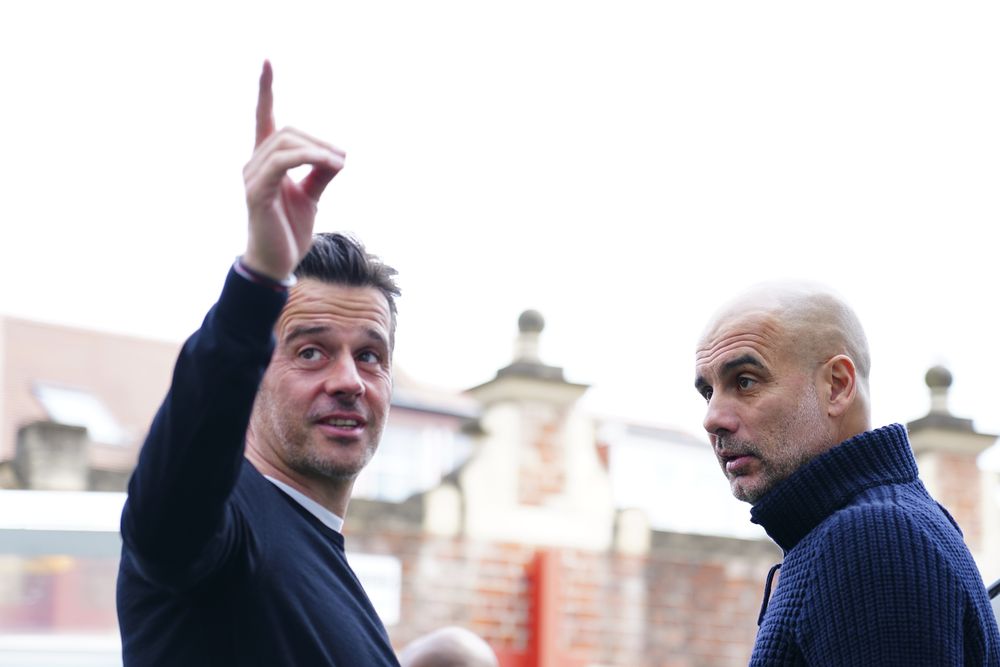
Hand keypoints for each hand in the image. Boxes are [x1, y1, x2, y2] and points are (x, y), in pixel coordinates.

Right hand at [242, 61, 345, 280]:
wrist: (277, 263)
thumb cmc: (290, 229)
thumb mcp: (312, 196)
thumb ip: (321, 172)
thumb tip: (338, 155)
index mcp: (266, 161)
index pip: (263, 118)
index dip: (265, 90)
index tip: (267, 61)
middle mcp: (254, 163)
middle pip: (288, 131)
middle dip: (319, 141)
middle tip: (342, 159)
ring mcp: (252, 176)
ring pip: (287, 144)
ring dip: (318, 150)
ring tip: (339, 163)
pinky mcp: (257, 191)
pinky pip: (283, 162)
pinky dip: (310, 158)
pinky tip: (331, 165)